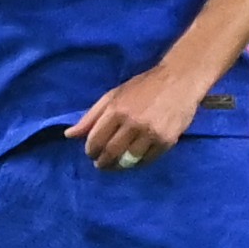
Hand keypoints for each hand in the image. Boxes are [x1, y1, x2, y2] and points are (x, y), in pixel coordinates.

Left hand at [74, 64, 196, 170]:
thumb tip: (69, 135)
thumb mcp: (113, 96)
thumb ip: (91, 116)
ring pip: (129, 160)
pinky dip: (138, 163)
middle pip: (111, 153)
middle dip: (102, 162)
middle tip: (101, 164)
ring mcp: (151, 133)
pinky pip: (147, 160)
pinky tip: (134, 160)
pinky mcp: (166, 141)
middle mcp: (132, 123)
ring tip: (116, 164)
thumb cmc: (143, 87)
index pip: (95, 140)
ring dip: (119, 166)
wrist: (179, 81)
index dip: (90, 151)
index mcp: (116, 110)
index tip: (91, 154)